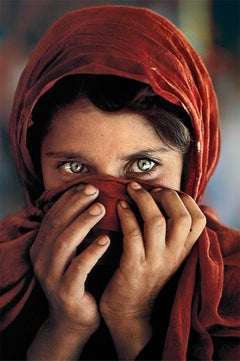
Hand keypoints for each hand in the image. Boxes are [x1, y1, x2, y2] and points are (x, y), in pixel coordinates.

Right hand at [30, 184, 109, 332]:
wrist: (73, 321)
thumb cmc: (78, 281)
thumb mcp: (72, 254)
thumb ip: (75, 232)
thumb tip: (94, 203)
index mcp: (42, 247)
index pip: (53, 216)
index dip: (69, 199)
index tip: (87, 186)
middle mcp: (42, 259)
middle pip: (57, 224)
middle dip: (75, 205)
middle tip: (95, 190)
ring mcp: (52, 276)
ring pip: (65, 243)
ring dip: (83, 223)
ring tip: (100, 209)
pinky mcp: (66, 291)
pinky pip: (79, 268)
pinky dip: (92, 252)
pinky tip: (107, 240)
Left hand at [100, 182, 205, 322]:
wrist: (129, 313)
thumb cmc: (145, 276)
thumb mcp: (166, 257)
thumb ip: (171, 234)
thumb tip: (165, 200)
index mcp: (183, 251)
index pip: (198, 219)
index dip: (184, 199)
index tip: (165, 191)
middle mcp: (173, 256)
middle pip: (181, 216)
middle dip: (165, 194)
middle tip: (147, 188)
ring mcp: (154, 262)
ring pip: (157, 222)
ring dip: (143, 199)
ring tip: (131, 189)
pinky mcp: (133, 267)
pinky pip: (132, 234)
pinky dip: (126, 215)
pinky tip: (119, 205)